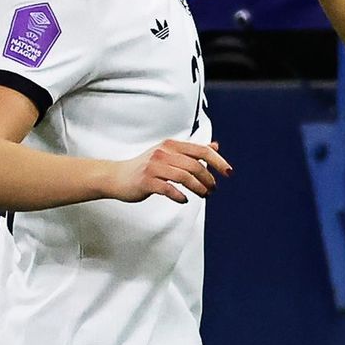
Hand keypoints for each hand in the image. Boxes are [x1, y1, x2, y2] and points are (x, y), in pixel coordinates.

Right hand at [107, 140, 232, 203]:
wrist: (116, 176)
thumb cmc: (146, 166)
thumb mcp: (169, 154)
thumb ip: (192, 151)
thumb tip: (215, 146)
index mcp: (171, 145)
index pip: (201, 150)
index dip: (218, 161)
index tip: (229, 173)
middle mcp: (163, 153)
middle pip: (195, 165)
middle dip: (208, 179)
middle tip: (213, 189)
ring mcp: (154, 167)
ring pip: (184, 177)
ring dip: (198, 188)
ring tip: (204, 195)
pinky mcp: (146, 181)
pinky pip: (168, 189)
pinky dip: (179, 195)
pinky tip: (184, 199)